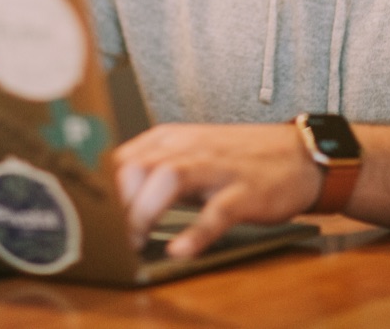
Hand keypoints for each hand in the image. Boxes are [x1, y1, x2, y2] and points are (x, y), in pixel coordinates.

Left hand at [113, 122, 322, 257]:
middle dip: (117, 205)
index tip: (91, 221)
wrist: (298, 154)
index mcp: (170, 139)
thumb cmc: (237, 159)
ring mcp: (217, 169)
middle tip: (109, 238)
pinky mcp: (244, 192)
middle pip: (136, 167)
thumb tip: (113, 201)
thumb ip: (153, 172)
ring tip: (135, 242)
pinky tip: (180, 250)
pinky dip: (196, 232)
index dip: (100, 192)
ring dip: (145, 212)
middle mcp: (189, 148)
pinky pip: (216, 212)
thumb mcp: (189, 155)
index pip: (119, 160)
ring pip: (168, 179)